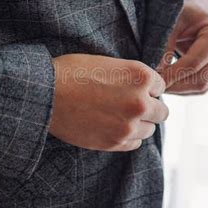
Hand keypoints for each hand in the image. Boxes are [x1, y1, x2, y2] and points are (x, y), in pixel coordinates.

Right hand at [49, 54, 167, 150]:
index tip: (132, 89)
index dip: (146, 88)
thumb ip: (132, 77)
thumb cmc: (72, 72)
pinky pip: (135, 143)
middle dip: (149, 108)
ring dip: (139, 124)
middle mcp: (140, 101)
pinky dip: (127, 136)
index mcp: (141, 76)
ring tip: (116, 115)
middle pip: (162, 112)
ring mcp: (129, 125)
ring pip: (150, 129)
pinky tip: (111, 126)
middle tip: (129, 105)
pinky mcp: (115, 143)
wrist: (45, 93)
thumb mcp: (109, 63)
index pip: (160, 87)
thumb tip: (148, 90)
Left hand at [158, 0, 207, 93]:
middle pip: (201, 79)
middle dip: (176, 86)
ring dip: (180, 89)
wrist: (196, 1)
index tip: (152, 81)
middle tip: (153, 87)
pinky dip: (185, 87)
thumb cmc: (182, 6)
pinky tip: (169, 83)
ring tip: (159, 84)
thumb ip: (163, 46)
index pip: (194, 63)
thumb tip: (154, 74)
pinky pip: (204, 85)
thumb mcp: (171, 20)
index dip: (172, 75)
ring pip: (203, 86)